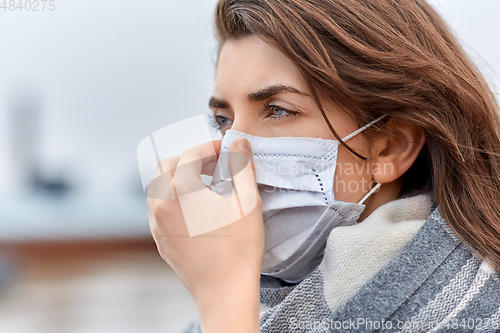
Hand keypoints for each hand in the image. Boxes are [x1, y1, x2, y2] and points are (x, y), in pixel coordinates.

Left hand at [147, 138, 262, 332]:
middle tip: (214, 164)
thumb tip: (239, 144)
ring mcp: (157, 224)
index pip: (190, 154)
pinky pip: (159, 207)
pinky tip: (197, 208)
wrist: (225, 291)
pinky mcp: (160, 239)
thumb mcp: (247, 202)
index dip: (209, 147)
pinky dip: (174, 197)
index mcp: (180, 191)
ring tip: (206, 185)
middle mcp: (161, 205)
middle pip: (166, 165)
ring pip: (159, 186)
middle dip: (189, 159)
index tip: (225, 150)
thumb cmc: (239, 248)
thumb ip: (242, 167)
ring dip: (179, 177)